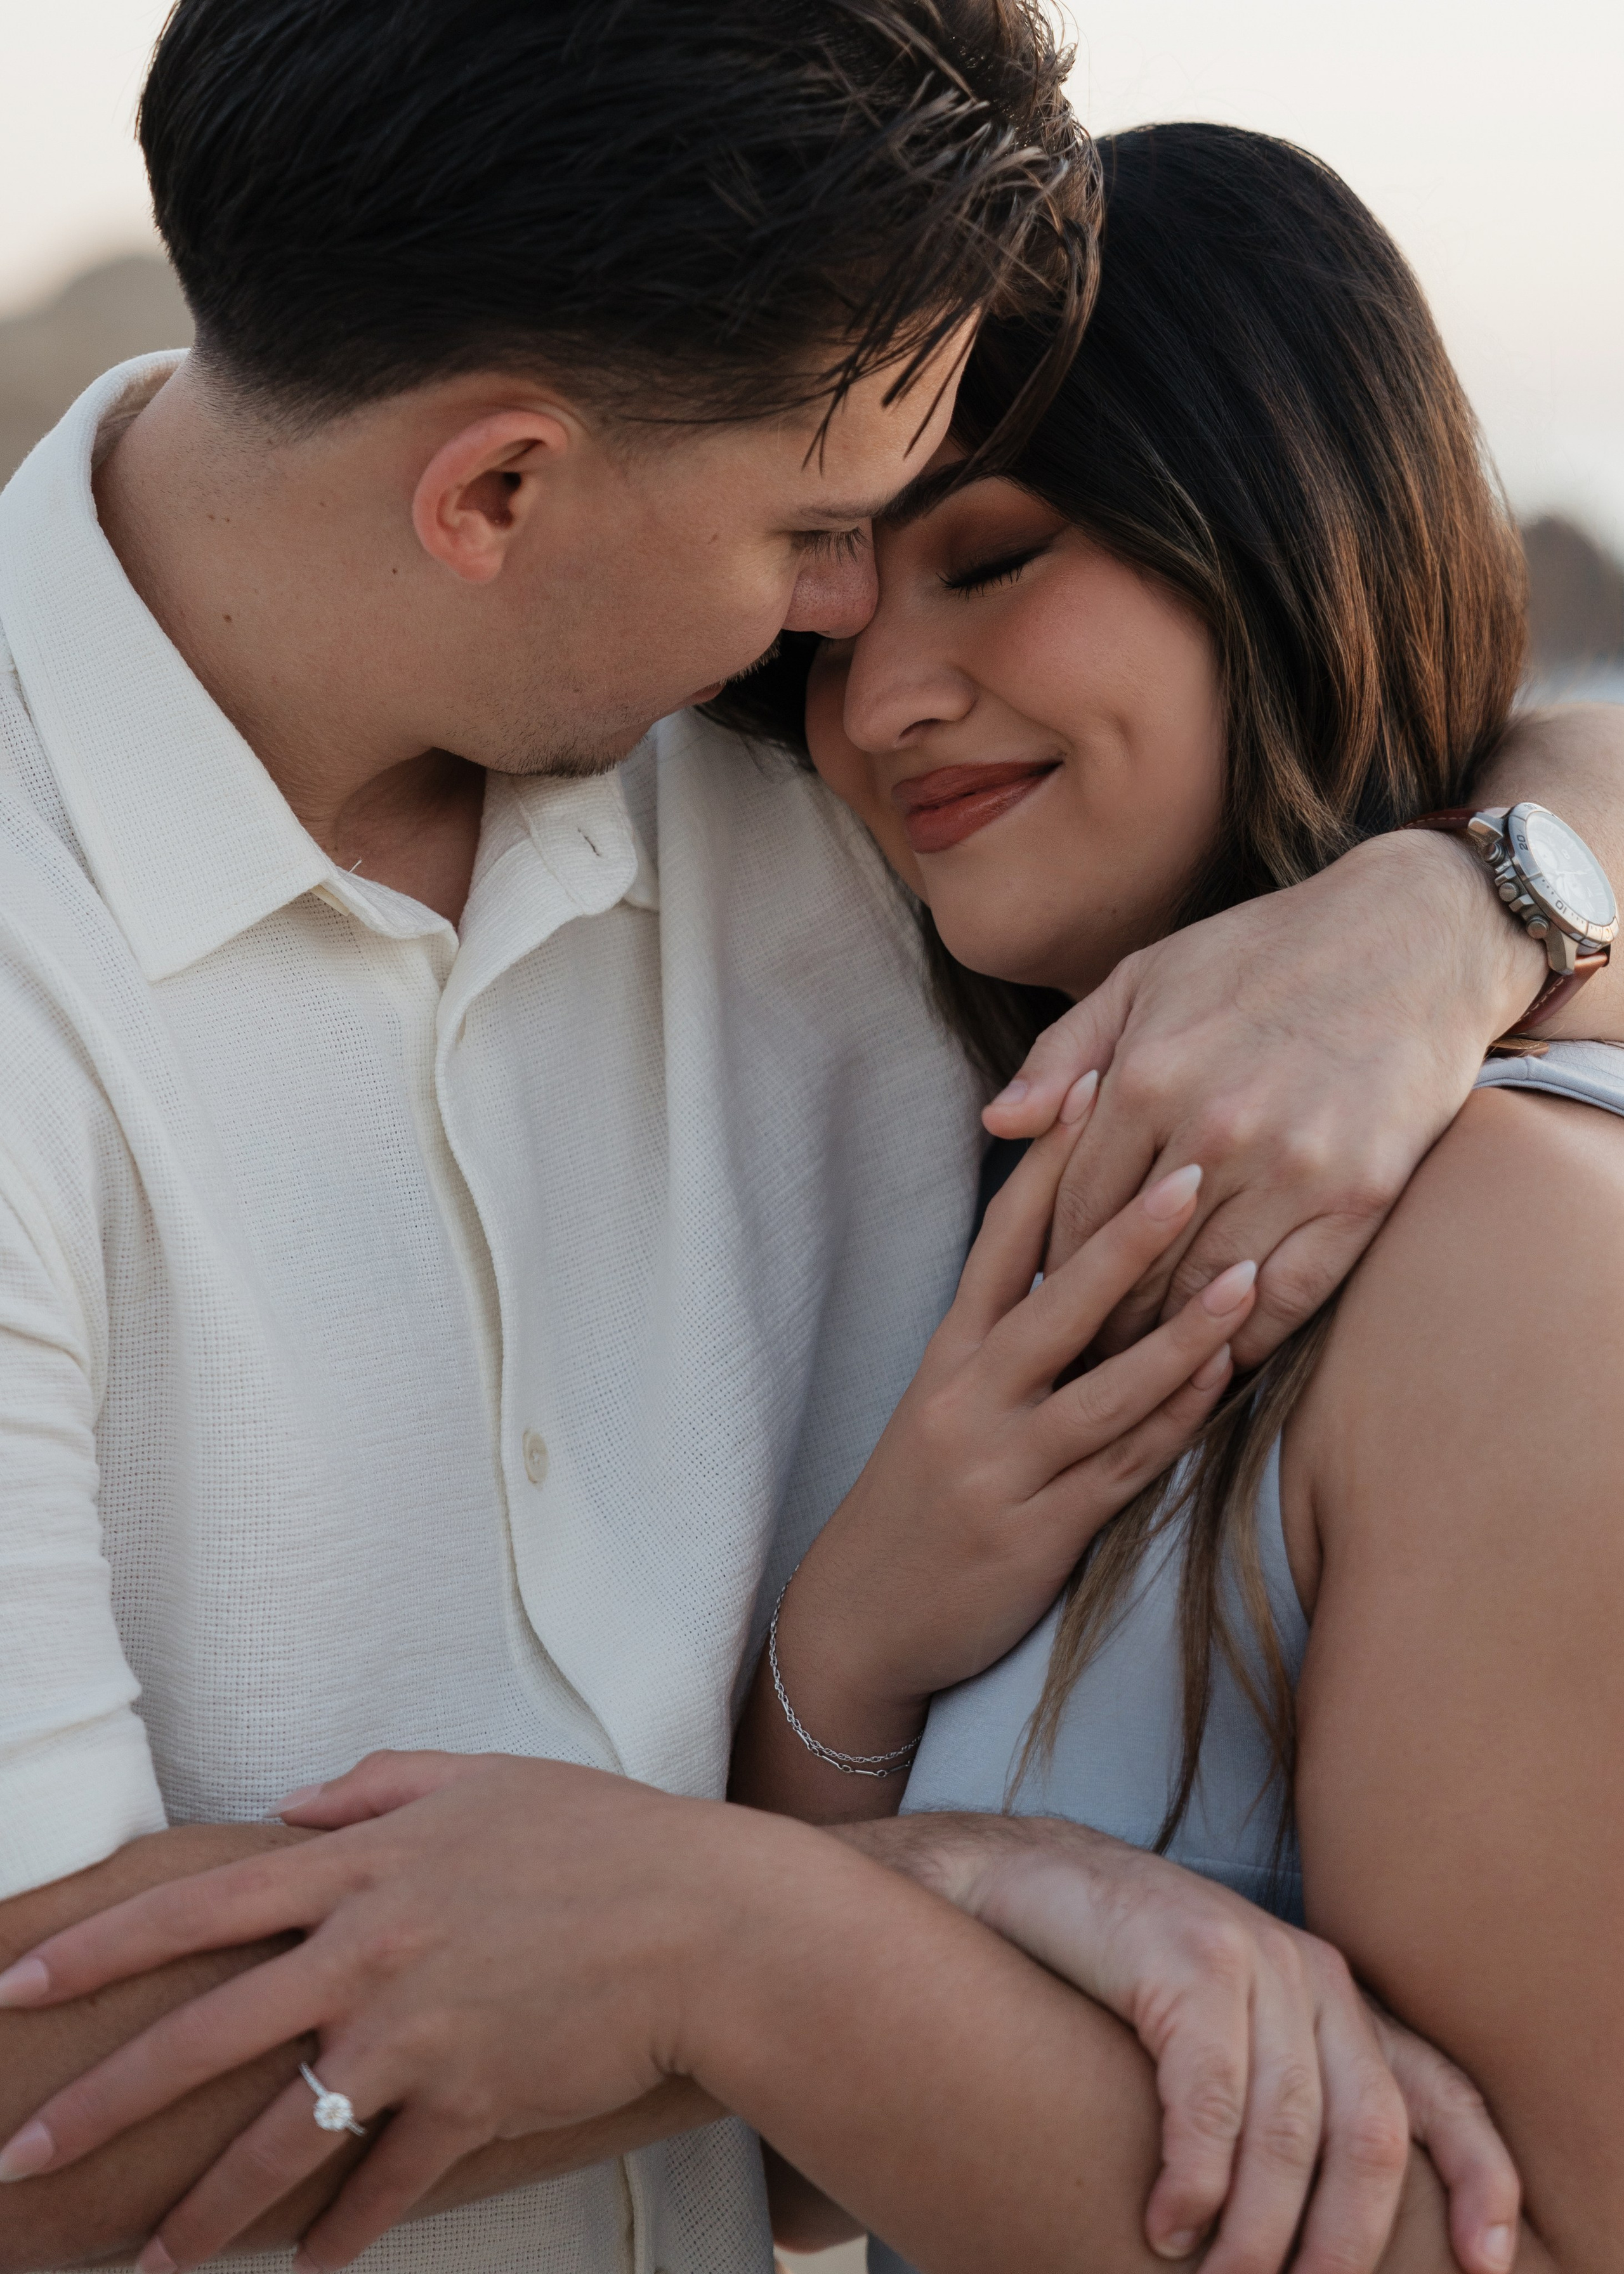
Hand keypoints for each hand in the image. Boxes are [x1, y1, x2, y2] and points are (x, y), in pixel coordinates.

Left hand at [0, 1755, 742, 2273]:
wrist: (705, 1922)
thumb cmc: (599, 1835)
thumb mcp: (482, 1776)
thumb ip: (376, 1779)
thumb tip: (288, 1804)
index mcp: (365, 1864)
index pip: (199, 1907)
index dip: (97, 1947)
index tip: (18, 1983)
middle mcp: (370, 1950)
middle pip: (205, 2034)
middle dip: (100, 2101)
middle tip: (21, 2154)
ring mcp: (418, 2033)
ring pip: (279, 2137)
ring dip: (203, 2209)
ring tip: (150, 2260)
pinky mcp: (470, 2100)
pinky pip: (386, 2185)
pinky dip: (344, 2234)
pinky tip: (313, 2267)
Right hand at [768, 1102, 1256, 1766]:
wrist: (863, 1620)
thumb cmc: (920, 1497)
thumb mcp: (944, 1403)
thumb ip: (1004, 1332)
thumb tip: (1079, 1252)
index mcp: (949, 1356)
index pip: (1000, 1241)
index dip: (1045, 1164)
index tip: (1092, 1087)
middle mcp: (971, 1401)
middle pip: (1054, 1303)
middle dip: (1125, 1236)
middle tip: (1192, 1170)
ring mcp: (1005, 1468)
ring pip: (1102, 1389)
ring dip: (1179, 1333)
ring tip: (1245, 1278)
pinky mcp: (1039, 1535)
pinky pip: (1121, 1469)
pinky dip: (1174, 1423)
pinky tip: (1222, 1381)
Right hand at [844, 1812, 1520, 2273]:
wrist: (1014, 1882)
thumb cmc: (1115, 1981)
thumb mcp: (1223, 2037)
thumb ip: (1280, 2102)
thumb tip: (1319, 2232)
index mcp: (1334, 1996)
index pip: (1438, 2092)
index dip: (1480, 2178)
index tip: (1487, 2266)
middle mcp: (1310, 1972)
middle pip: (1369, 2133)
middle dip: (1343, 2241)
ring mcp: (1250, 1956)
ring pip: (1289, 2129)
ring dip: (1259, 2231)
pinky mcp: (1186, 1956)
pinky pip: (1212, 2095)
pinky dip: (1197, 2178)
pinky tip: (1169, 2222)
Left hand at [986, 831, 1541, 1365]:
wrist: (1414, 937)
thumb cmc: (1264, 953)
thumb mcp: (1144, 976)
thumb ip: (1062, 1055)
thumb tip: (998, 1124)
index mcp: (1147, 1077)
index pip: (1074, 1208)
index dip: (1053, 1265)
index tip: (1046, 1297)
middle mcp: (1213, 1129)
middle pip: (1132, 1263)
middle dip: (1099, 1317)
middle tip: (1079, 1354)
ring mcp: (1291, 1167)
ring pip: (1202, 1291)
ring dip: (1163, 1342)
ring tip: (1137, 1367)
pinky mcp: (1359, 1195)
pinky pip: (1289, 1296)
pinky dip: (1249, 1339)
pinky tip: (1224, 1358)